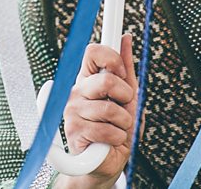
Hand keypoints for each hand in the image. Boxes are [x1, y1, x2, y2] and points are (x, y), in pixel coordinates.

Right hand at [57, 35, 137, 188]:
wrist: (107, 161)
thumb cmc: (117, 127)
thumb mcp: (128, 96)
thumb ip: (126, 69)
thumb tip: (125, 38)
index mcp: (88, 79)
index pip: (92, 53)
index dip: (112, 58)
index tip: (122, 72)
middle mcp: (77, 91)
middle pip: (105, 80)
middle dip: (125, 95)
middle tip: (123, 106)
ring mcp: (72, 110)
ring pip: (109, 109)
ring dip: (124, 122)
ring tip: (118, 127)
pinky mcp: (74, 131)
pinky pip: (106, 129)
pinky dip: (117, 137)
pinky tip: (111, 139)